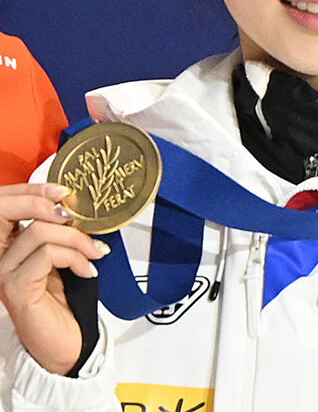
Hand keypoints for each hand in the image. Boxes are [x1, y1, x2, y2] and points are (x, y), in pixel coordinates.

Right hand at [0, 183, 109, 374]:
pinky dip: (76, 257)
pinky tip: (88, 270)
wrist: (65, 341)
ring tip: (95, 253)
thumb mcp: (64, 257)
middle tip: (78, 218)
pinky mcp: (17, 287)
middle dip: (48, 204)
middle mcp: (0, 255)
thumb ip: (61, 233)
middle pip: (10, 209)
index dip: (33, 189)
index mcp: (8, 243)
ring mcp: (5, 271)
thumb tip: (76, 206)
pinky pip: (48, 255)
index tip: (65, 191)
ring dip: (77, 238)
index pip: (6, 203)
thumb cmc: (64, 300)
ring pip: (39, 231)